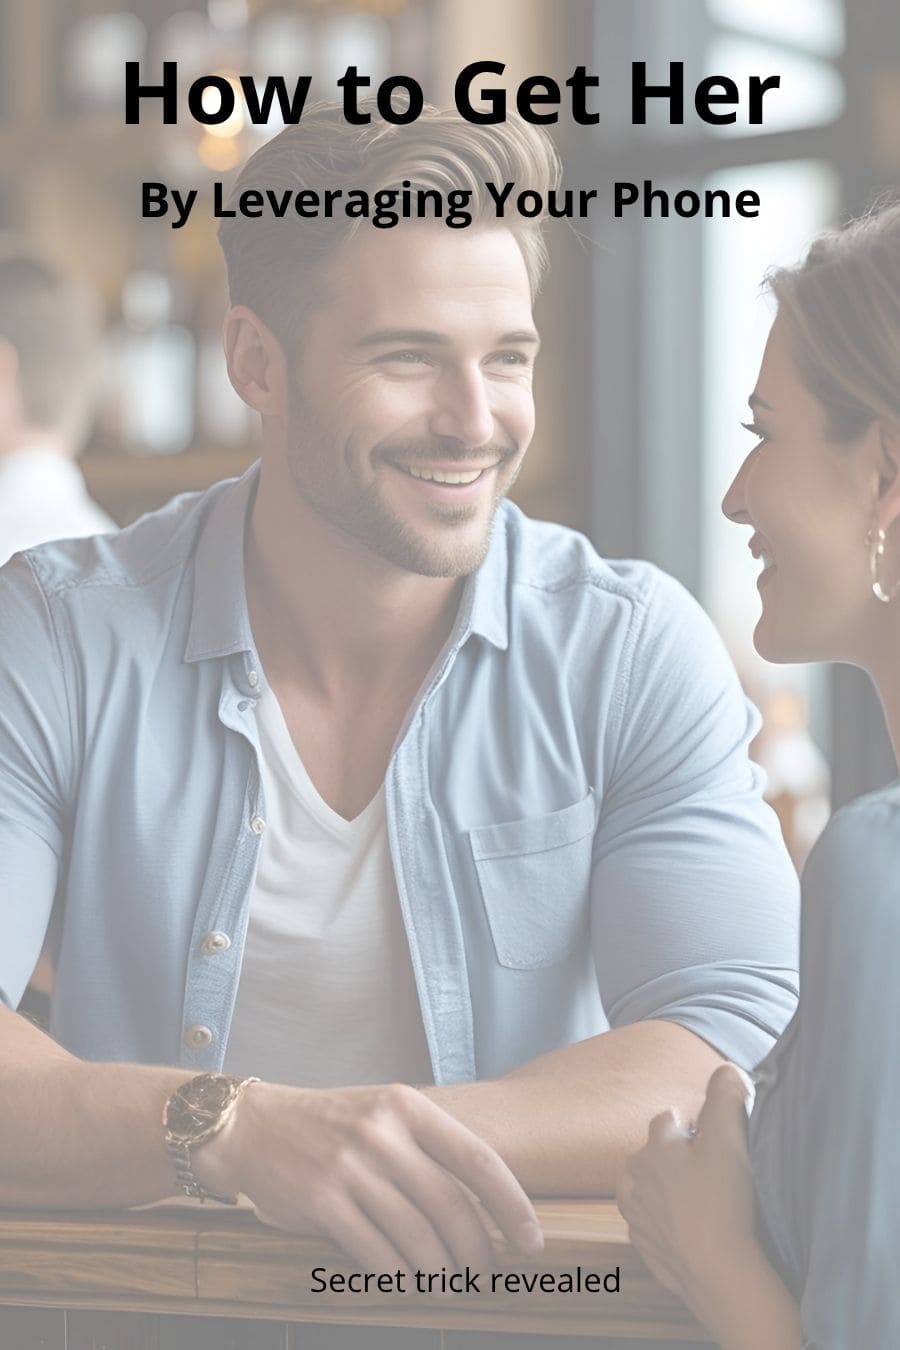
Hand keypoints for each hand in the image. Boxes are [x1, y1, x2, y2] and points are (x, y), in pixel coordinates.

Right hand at [196, 1080, 543, 1276]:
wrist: (251, 1126)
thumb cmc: (330, 1127)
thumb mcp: (382, 1115)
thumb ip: (426, 1148)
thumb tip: (486, 1207)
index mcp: (407, 1107)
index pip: (478, 1160)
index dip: (512, 1206)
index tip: (531, 1243)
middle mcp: (383, 1133)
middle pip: (452, 1207)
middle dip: (476, 1252)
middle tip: (481, 1275)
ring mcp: (351, 1167)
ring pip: (418, 1237)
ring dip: (439, 1273)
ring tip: (444, 1285)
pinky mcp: (322, 1201)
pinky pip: (376, 1254)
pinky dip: (399, 1277)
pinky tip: (406, 1283)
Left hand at [617, 1063, 758, 1318]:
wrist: (718, 1274)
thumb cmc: (723, 1202)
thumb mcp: (730, 1137)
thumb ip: (726, 1094)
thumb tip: (727, 1069)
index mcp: (653, 1147)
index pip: (671, 1118)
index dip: (698, 1126)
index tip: (719, 1141)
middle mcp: (634, 1178)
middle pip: (657, 1153)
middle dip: (680, 1157)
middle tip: (715, 1174)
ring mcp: (637, 1216)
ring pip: (651, 1189)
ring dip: (671, 1190)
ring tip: (706, 1204)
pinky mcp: (645, 1248)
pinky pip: (655, 1225)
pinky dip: (671, 1225)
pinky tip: (698, 1231)